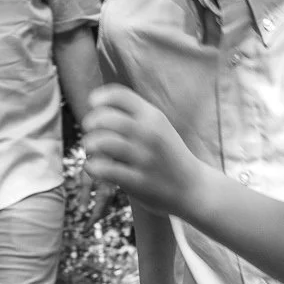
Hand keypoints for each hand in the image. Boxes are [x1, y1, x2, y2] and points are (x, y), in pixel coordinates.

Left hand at [82, 85, 202, 217]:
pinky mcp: (139, 181)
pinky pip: (105, 170)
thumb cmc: (167, 156)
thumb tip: (96, 107)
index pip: (120, 95)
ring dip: (90, 144)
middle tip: (90, 131)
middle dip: (90, 122)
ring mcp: (145, 158)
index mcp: (153, 117)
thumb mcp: (159, 128)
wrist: (193, 188)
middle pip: (107, 118)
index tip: (93, 105)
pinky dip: (93, 167)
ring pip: (103, 142)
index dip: (100, 97)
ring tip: (91, 149)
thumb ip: (134, 116)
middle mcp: (150, 134)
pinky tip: (94, 168)